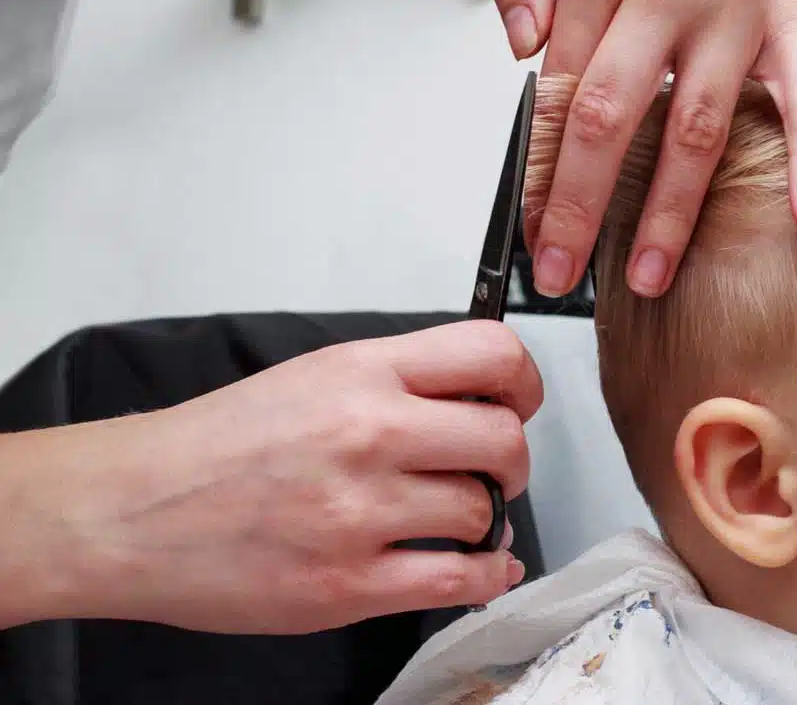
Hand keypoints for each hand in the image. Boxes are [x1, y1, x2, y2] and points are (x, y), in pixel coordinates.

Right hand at [12, 321, 540, 633]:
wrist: (131, 508)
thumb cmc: (217, 444)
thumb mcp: (313, 376)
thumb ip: (397, 380)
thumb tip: (478, 396)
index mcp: (362, 372)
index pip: (490, 354)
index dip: (523, 381)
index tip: (520, 401)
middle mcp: (369, 433)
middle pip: (504, 438)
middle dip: (511, 459)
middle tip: (493, 470)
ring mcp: (359, 512)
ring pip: (482, 510)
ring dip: (484, 518)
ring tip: (461, 519)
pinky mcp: (347, 584)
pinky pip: (459, 580)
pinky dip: (488, 575)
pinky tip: (482, 567)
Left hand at [484, 0, 796, 298]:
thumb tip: (522, 52)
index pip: (562, 92)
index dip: (544, 171)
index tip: (535, 230)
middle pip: (616, 119)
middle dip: (584, 208)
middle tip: (566, 273)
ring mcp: (737, 7)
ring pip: (698, 125)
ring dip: (672, 211)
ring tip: (649, 273)